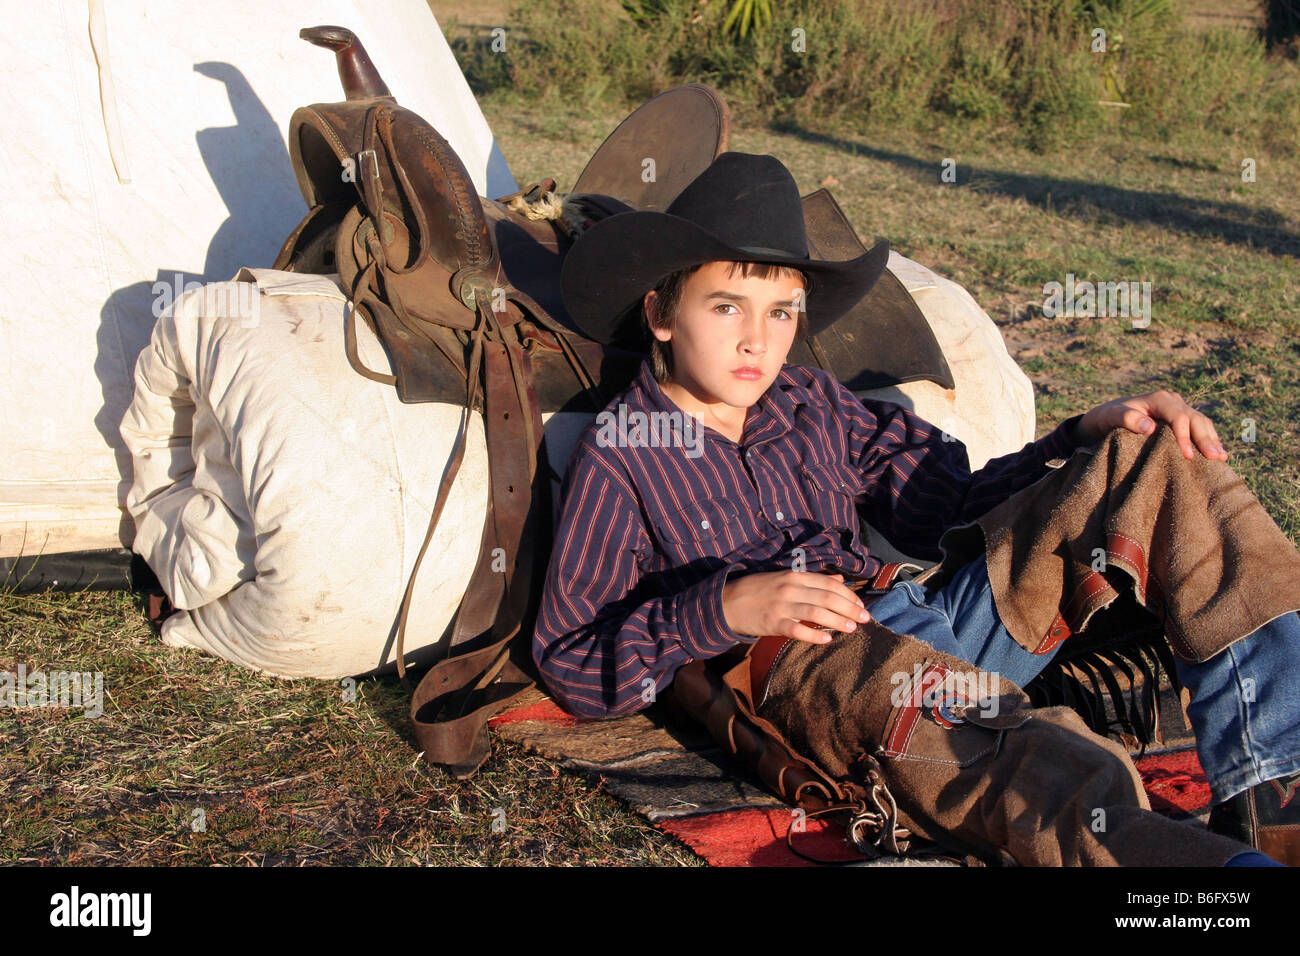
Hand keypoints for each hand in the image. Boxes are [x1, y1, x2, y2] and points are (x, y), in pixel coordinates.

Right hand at [722, 570, 870, 644]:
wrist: (728, 602)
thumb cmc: (759, 590)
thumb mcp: (785, 578)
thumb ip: (813, 579)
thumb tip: (838, 579)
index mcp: (795, 576)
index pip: (830, 584)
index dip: (849, 595)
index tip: (861, 605)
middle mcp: (791, 589)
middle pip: (828, 598)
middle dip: (850, 609)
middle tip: (865, 619)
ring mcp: (782, 606)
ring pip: (817, 613)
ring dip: (838, 621)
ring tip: (853, 628)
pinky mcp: (773, 624)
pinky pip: (798, 630)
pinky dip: (814, 635)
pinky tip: (827, 640)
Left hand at [1075, 390, 1227, 460]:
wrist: (1105, 418)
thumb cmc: (1106, 418)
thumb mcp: (1110, 417)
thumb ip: (1126, 419)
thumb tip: (1149, 427)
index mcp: (1159, 399)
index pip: (1178, 417)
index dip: (1184, 436)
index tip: (1187, 455)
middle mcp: (1173, 402)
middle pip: (1195, 419)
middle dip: (1206, 439)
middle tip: (1216, 458)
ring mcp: (1179, 410)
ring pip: (1202, 423)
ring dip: (1212, 440)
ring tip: (1222, 458)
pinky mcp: (1181, 421)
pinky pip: (1199, 429)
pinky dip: (1209, 440)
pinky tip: (1218, 454)